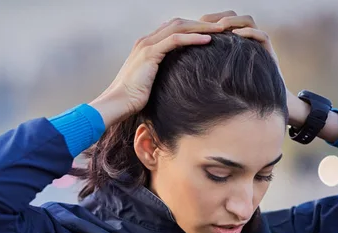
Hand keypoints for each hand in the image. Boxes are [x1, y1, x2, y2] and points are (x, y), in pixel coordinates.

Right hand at [89, 18, 223, 127]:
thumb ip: (162, 77)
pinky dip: (193, 37)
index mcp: (146, 46)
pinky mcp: (149, 54)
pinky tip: (208, 39)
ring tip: (221, 29)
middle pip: (179, 23)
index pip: (173, 29)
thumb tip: (178, 84)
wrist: (116, 104)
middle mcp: (146, 41)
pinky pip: (175, 40)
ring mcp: (147, 45)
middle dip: (201, 22)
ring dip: (202, 26)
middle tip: (222, 26)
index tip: (212, 33)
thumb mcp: (151, 85)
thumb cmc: (131, 100)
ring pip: (179, 27)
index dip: (193, 28)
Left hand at [202, 12, 309, 127]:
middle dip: (217, 17)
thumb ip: (203, 65)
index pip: (220, 21)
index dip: (207, 21)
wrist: (260, 105)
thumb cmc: (233, 92)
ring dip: (232, 22)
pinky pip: (261, 36)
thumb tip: (177, 62)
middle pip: (233, 16)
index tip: (192, 27)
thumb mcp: (215, 76)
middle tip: (202, 23)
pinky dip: (249, 34)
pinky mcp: (268, 53)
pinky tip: (236, 37)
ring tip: (218, 28)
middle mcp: (246, 39)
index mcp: (232, 42)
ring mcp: (257, 45)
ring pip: (248, 21)